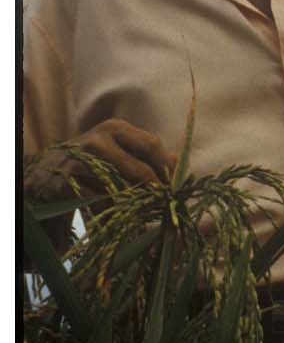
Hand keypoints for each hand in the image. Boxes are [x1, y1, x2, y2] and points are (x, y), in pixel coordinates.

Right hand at [25, 118, 177, 203]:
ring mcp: (81, 160)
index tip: (174, 185)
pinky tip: (116, 214)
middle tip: (163, 204)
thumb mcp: (117, 148)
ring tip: (143, 211)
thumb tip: (178, 161)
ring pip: (123, 189)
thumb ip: (145, 152)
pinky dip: (112, 211)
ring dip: (136, 204)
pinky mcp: (67, 182)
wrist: (46, 172)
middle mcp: (98, 140)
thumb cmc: (91, 161)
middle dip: (156, 190)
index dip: (167, 167)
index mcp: (115, 128)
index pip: (152, 145)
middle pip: (141, 169)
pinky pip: (101, 202)